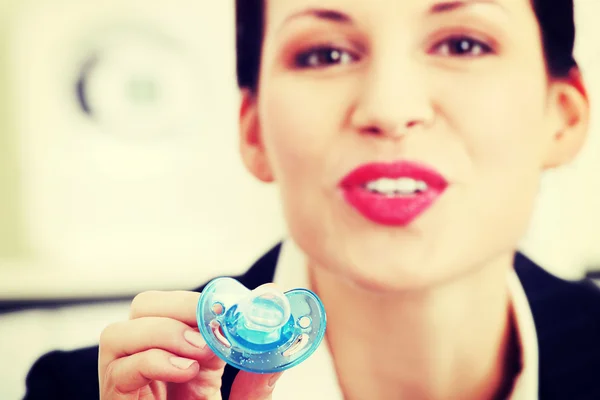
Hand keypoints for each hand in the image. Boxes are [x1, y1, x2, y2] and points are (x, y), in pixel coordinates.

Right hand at [99, 290, 282, 399]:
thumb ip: (258, 375)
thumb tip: (277, 339)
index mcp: (183, 354)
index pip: (178, 305)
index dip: (201, 300)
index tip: (229, 308)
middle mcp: (152, 361)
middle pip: (143, 307)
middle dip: (177, 308)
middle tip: (208, 328)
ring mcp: (130, 382)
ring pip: (118, 333)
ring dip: (163, 332)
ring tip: (197, 352)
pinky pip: (119, 369)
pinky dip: (153, 361)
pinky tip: (184, 373)